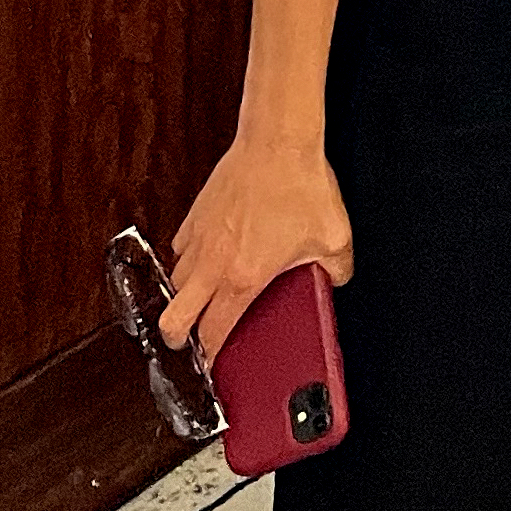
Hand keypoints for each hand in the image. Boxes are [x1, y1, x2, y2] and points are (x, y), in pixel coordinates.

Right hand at [160, 132, 352, 366]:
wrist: (278, 141)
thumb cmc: (301, 186)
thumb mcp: (335, 237)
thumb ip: (337, 269)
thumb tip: (338, 279)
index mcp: (243, 279)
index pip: (212, 334)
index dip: (208, 358)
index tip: (209, 369)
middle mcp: (212, 264)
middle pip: (172, 320)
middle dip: (176, 339)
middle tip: (189, 342)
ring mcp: (198, 239)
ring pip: (173, 284)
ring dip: (182, 298)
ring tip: (198, 302)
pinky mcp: (195, 216)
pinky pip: (179, 250)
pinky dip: (186, 261)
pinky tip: (205, 258)